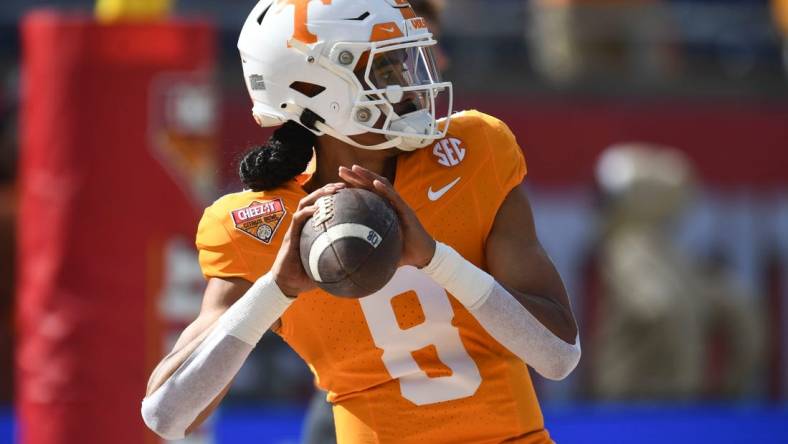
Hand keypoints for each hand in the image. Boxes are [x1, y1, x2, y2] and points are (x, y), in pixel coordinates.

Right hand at [271, 182, 345, 296]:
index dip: (334, 198)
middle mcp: (303, 225)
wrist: (287, 284)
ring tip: (332, 191)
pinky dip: (308, 212)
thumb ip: (342, 259)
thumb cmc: (308, 276)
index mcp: (312, 229)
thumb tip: (365, 264)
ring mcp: (296, 228)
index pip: (323, 207)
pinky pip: (298, 219)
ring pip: (305, 203)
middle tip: (343, 185)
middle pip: (314, 199)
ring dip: (318, 195)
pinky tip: (317, 209)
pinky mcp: (290, 235)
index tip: (349, 192)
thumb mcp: (329, 266)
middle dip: (328, 189)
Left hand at [338, 164, 435, 267]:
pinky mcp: (407, 211)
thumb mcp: (380, 248)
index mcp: (383, 209)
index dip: (353, 185)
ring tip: (354, 169)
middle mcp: (391, 203)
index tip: (338, 181)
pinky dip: (384, 189)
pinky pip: (394, 197)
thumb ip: (366, 248)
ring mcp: (399, 205)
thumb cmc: (402, 252)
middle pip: (372, 185)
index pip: (366, 193)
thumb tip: (348, 259)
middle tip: (341, 169)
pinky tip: (375, 183)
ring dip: (368, 176)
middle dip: (356, 176)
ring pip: (382, 186)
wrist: (423, 256)